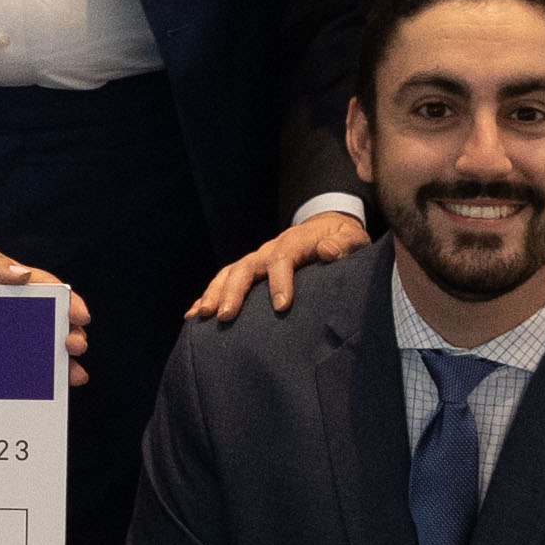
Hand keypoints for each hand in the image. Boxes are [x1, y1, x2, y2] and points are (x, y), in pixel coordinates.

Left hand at [0, 233, 88, 376]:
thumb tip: (24, 275)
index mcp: (12, 280)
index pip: (50, 292)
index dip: (70, 304)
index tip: (82, 317)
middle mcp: (9, 305)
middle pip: (49, 323)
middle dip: (68, 336)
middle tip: (76, 347)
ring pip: (32, 347)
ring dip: (55, 362)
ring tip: (74, 376)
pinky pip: (4, 362)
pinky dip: (24, 377)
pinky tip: (35, 392)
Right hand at [192, 211, 360, 324]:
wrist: (325, 226)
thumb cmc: (340, 238)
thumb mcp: (351, 238)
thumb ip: (343, 245)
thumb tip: (328, 251)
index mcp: (294, 242)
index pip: (282, 259)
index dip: (280, 282)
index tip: (281, 307)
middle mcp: (268, 250)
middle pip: (245, 267)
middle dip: (234, 292)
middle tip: (226, 316)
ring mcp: (255, 260)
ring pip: (229, 274)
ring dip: (214, 294)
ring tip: (203, 317)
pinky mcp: (248, 271)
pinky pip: (223, 282)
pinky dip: (207, 296)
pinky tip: (193, 316)